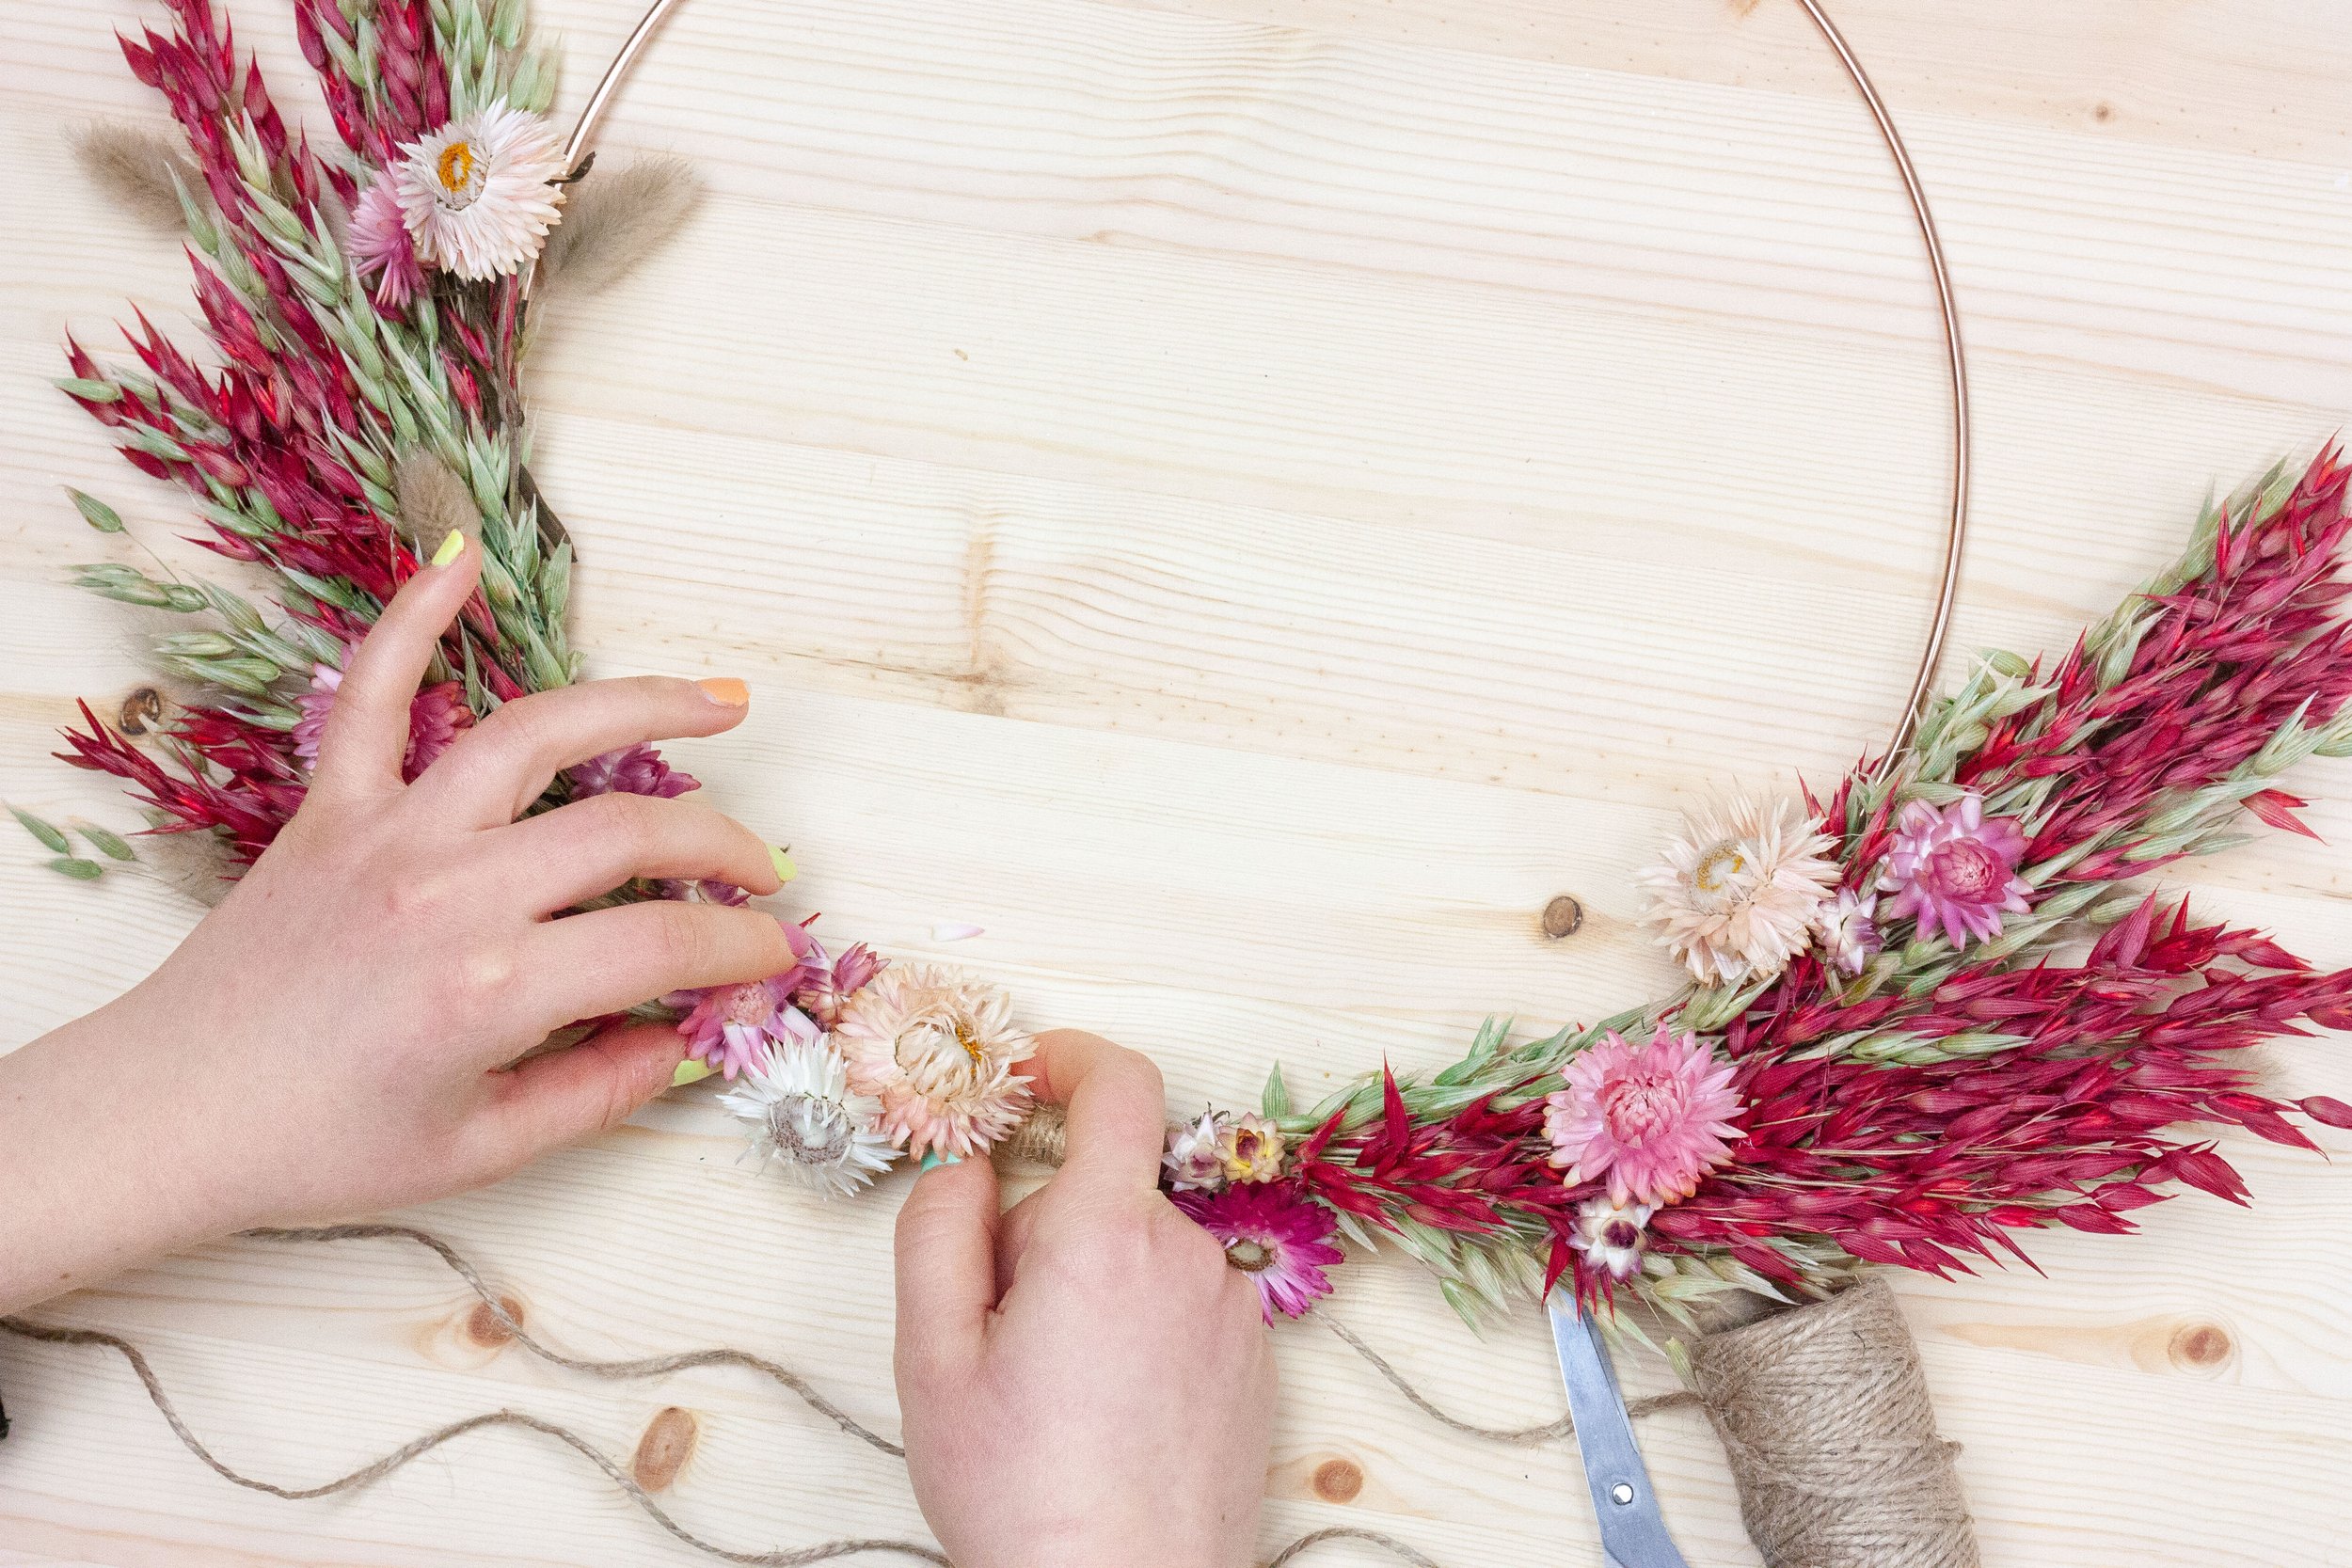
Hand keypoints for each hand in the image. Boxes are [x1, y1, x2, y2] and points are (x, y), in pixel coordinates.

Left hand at [0, 535, 799, 1312]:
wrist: (169, 1116)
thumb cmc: (318, 1144)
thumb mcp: (484, 1151)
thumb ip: (601, 1092)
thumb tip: (686, 1039)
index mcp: (490, 991)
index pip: (663, 944)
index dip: (741, 948)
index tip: (773, 955)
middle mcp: (448, 894)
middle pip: (629, 831)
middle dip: (724, 845)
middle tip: (763, 872)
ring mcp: (389, 835)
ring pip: (538, 735)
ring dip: (641, 704)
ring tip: (719, 701)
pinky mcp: (332, 808)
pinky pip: (375, 695)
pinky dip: (412, 620)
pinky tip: (460, 564)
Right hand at [894, 1030, 1275, 1567]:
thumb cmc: (1024, 1494)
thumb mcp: (933, 1356)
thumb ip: (938, 1229)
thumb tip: (968, 1165)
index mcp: (1109, 1235)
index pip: (1120, 1085)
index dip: (1073, 1057)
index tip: (1031, 1073)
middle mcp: (1189, 1255)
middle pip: (1109, 1187)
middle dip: (1047, 1227)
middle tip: (998, 1330)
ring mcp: (1231, 1309)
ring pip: (1143, 1250)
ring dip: (1093, 1283)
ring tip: (1054, 1390)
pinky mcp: (1255, 1360)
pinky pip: (1182, 1301)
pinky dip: (1138, 1326)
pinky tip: (1105, 1412)